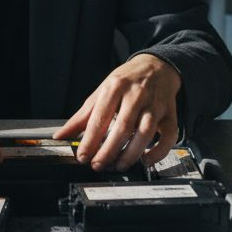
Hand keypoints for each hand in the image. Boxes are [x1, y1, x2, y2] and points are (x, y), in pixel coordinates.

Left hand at [53, 54, 180, 171]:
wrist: (156, 66)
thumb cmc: (126, 81)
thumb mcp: (101, 92)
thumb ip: (82, 116)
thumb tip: (61, 135)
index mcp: (116, 87)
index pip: (100, 117)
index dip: (90, 140)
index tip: (82, 155)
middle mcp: (137, 95)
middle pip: (123, 127)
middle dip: (108, 150)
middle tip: (97, 164)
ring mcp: (155, 105)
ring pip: (145, 133)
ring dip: (130, 154)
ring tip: (117, 165)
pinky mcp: (170, 114)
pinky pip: (169, 136)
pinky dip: (158, 152)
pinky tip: (145, 160)